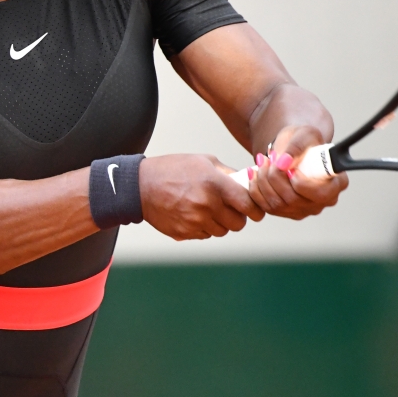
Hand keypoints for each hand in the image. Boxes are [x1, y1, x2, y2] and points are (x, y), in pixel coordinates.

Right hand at [139, 154, 264, 239]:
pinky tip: (194, 214)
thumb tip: (249, 182)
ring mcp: (195, 221)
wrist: (141, 186)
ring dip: (221, 223)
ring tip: (209, 209)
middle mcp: (207, 204)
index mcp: (215, 184)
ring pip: (222, 231)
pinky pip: (205, 235)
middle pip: (238, 223)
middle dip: (239, 217)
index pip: (247, 204)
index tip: (256, 211)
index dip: (255, 210)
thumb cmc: (174, 169)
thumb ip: (228, 173)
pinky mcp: (185, 232)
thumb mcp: (203, 161)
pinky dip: (205, 228)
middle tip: (232, 210)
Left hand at [248, 125, 348, 219]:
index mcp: (336, 183)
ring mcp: (305, 209)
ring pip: (278, 205)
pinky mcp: (287, 212)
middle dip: (275, 178)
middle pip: (295, 200)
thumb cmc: (303, 140)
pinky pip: (267, 207)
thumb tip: (283, 162)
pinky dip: (256, 190)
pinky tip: (253, 174)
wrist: (292, 148)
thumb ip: (297, 144)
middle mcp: (323, 201)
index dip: (303, 185)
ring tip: (260, 161)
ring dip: (263, 182)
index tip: (289, 169)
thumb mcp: (304, 133)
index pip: (321, 194)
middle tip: (266, 158)